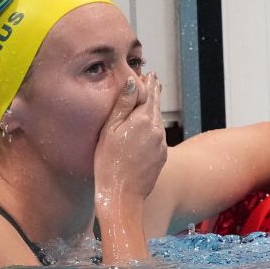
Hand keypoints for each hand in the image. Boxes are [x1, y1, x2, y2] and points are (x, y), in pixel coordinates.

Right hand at [94, 72, 166, 207]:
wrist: (121, 195)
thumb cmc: (108, 163)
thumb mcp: (110, 130)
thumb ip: (123, 105)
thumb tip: (134, 82)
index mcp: (142, 120)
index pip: (148, 94)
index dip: (148, 83)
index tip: (149, 74)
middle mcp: (156, 130)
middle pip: (155, 106)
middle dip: (154, 92)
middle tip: (154, 80)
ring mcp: (161, 145)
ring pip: (157, 121)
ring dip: (153, 110)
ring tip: (149, 101)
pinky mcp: (161, 157)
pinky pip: (157, 136)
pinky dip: (153, 127)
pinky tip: (146, 128)